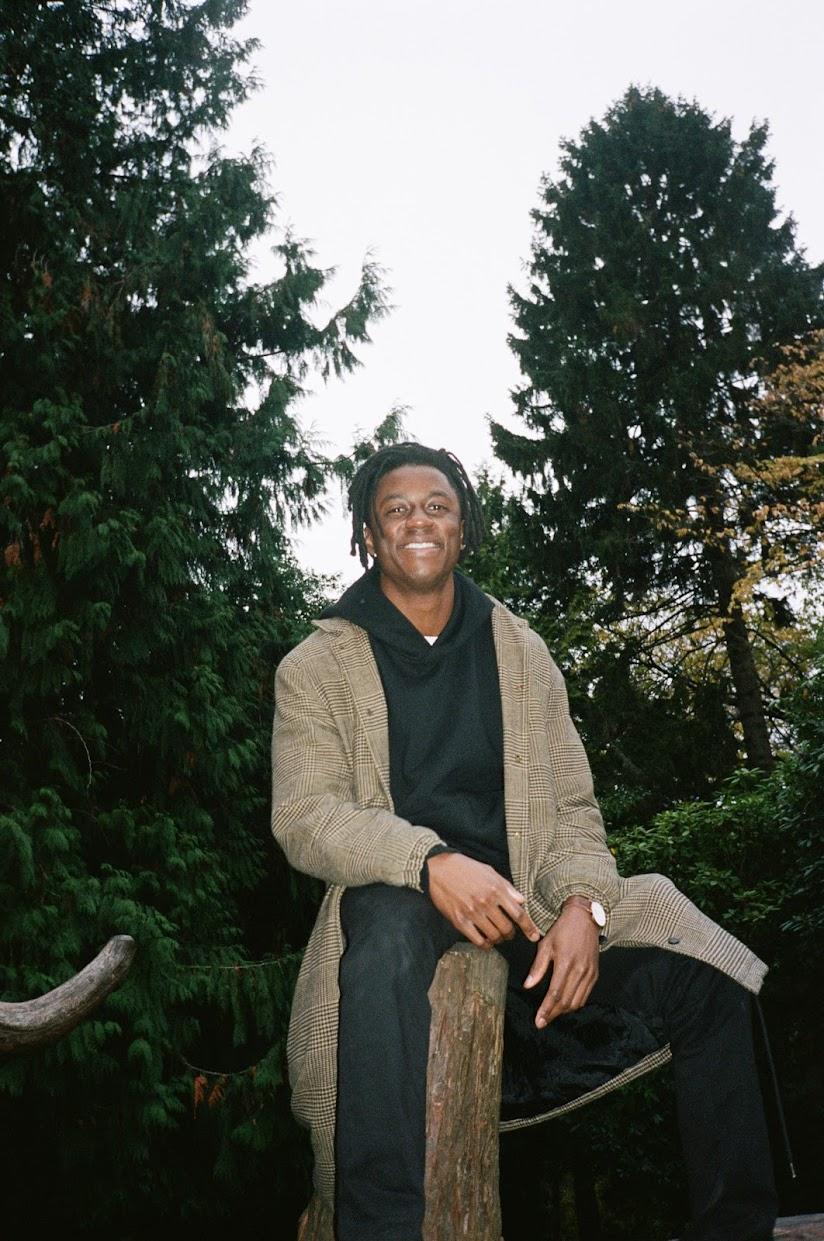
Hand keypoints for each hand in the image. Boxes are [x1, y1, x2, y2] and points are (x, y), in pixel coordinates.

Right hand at [426, 853, 541, 948]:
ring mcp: (472, 912)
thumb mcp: (490, 872)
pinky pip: (478, 940)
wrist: (438, 868)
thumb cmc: (465, 868)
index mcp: (496, 889)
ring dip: (499, 939)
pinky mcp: (459, 921)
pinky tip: (486, 941)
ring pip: (494, 936)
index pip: (519, 913)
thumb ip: (507, 887)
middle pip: (507, 928)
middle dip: (511, 934)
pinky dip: (486, 944)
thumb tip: (522, 901)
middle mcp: (486, 902)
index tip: (534, 936)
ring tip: (497, 936)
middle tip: (509, 933)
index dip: (529, 928)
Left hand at [524, 902, 598, 1027]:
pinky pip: (585, 995)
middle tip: (542, 1022)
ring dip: (564, 1011)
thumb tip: (528, 985)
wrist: (585, 919)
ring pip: (577, 1002)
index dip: (546, 1009)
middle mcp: (580, 971)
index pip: (555, 993)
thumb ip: (538, 967)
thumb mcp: (546, 944)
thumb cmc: (563, 930)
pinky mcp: (595, 974)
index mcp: (565, 963)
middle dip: (553, 1014)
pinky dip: (575, 1004)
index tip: (539, 1021)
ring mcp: (589, 974)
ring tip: (551, 1014)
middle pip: (566, 1001)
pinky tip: (565, 1005)